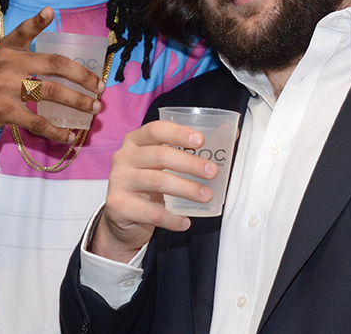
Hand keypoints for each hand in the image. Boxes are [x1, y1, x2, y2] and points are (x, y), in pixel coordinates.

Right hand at [0, 7, 104, 141]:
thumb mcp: (5, 53)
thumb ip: (27, 41)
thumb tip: (52, 19)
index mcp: (8, 48)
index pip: (23, 31)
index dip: (36, 21)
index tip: (49, 12)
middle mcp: (7, 65)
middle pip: (53, 65)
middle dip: (82, 76)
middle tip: (100, 87)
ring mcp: (5, 89)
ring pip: (50, 93)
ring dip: (78, 102)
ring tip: (95, 107)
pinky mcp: (5, 112)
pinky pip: (36, 122)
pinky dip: (56, 131)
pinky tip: (70, 135)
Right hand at [89, 121, 217, 262]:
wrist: (121, 216)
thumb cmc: (148, 183)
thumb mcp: (160, 164)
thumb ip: (186, 150)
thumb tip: (232, 135)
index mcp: (135, 141)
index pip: (156, 130)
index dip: (179, 133)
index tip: (201, 141)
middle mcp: (124, 157)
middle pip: (159, 155)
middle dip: (190, 163)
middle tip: (213, 172)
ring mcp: (119, 181)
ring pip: (157, 181)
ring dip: (186, 189)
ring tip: (206, 196)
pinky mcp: (118, 205)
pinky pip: (151, 212)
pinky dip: (172, 218)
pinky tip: (185, 222)